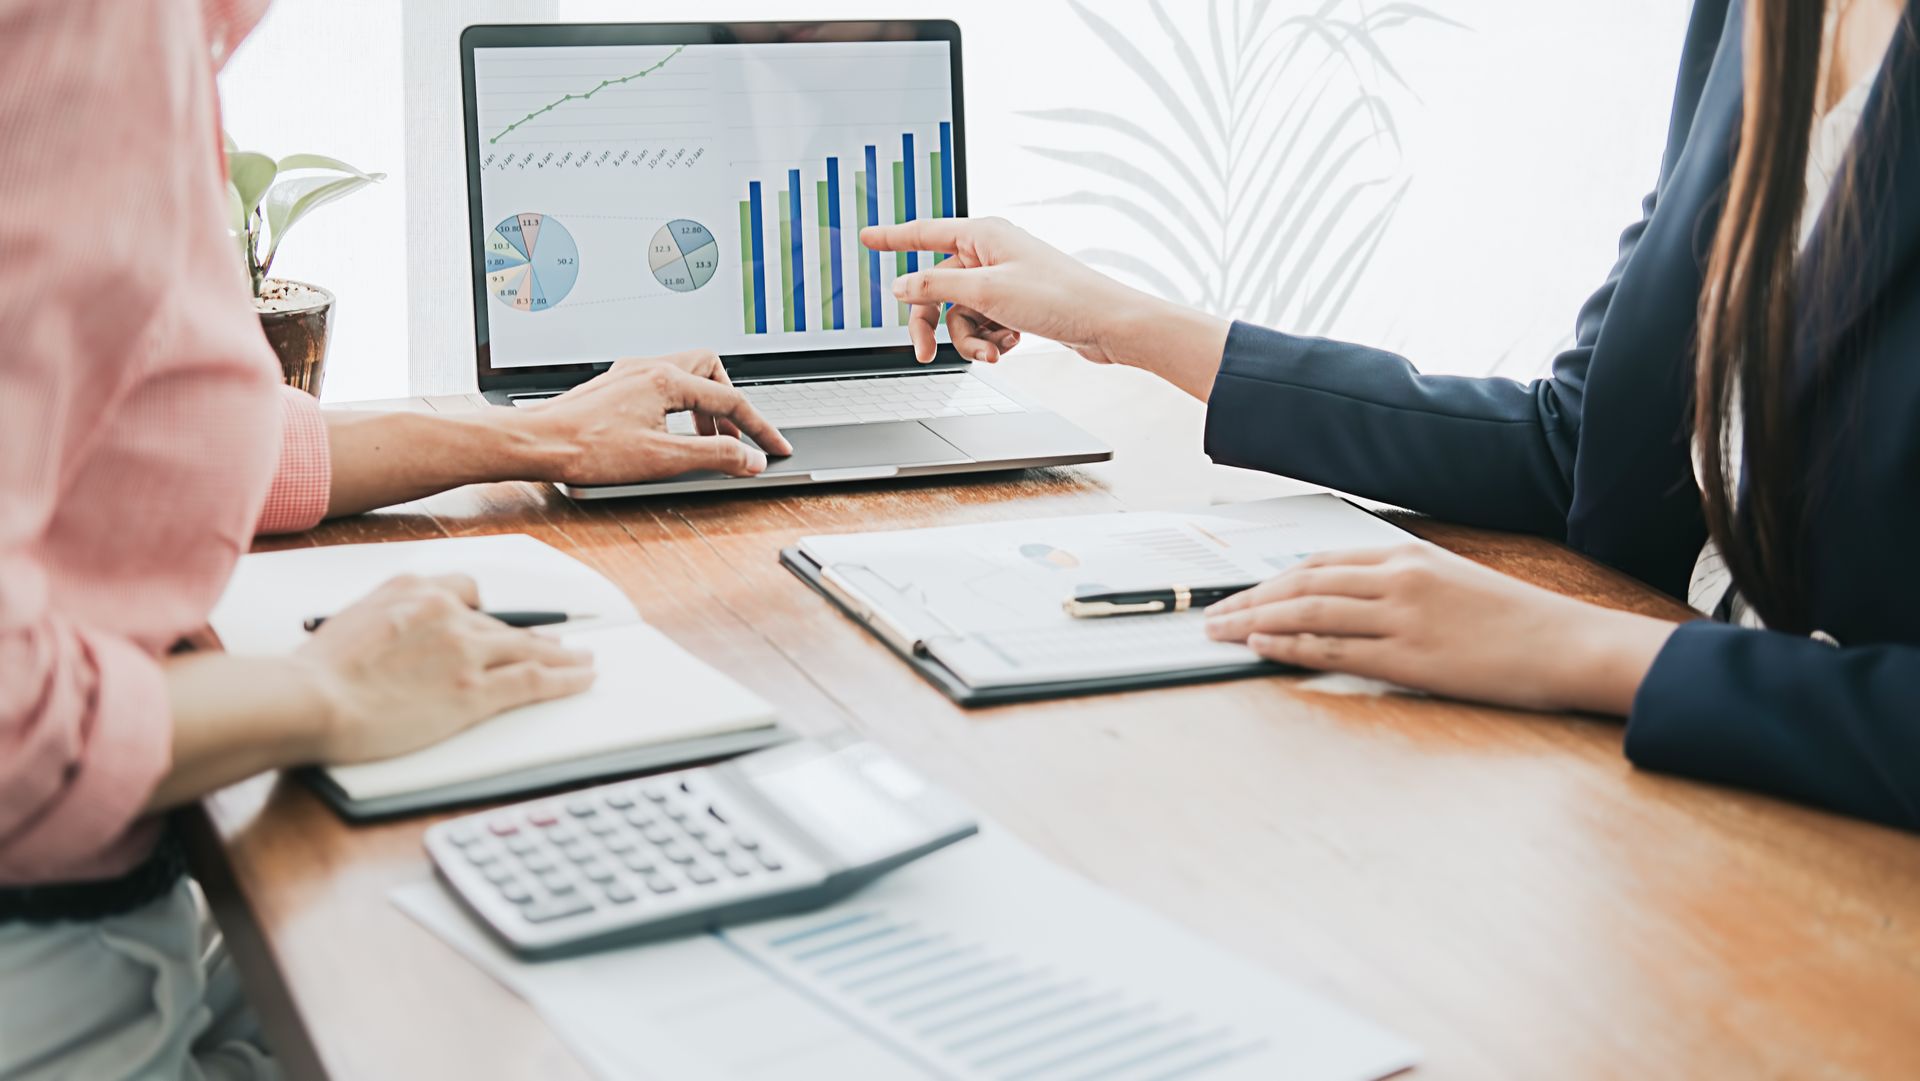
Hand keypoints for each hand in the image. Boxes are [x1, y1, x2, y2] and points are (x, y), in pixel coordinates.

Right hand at [294, 573, 595, 762]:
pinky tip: (581, 678)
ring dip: (563, 655)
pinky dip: (565, 678)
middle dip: (533, 636)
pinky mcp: (474, 690)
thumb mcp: (350, 620)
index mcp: (412, 588)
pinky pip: (534, 678)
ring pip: (529, 647)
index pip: (466, 590)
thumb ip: (387, 618)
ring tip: (583, 661)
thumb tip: (400, 633)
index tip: (502, 620)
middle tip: (557, 643)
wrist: (311, 699)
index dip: (489, 610)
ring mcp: (464, 650)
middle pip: (503, 623)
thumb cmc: (316, 674)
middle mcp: (445, 611)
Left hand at [513, 352, 792, 484]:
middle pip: (710, 370)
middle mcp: (648, 367)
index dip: (760, 429)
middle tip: (737, 437)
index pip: (730, 401)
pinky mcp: (615, 386)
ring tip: (707, 441)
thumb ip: (715, 456)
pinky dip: (680, 408)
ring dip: (705, 407)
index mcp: (666, 379)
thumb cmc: (588, 448)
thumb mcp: (663, 459)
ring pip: (686, 376)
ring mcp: (630, 374)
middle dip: (731, 403)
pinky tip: (672, 433)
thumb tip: (750, 458)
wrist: (537, 444)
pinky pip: (663, 386)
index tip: (776, 449)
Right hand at [860, 217, 1141, 364]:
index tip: (866, 238)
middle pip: (938, 288)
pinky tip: (1011, 344)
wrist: (1107, 325)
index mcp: (983, 234)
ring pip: (962, 314)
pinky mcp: (1017, 305)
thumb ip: (936, 286)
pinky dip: (992, 339)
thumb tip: (900, 285)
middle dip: (935, 324)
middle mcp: (992, 253)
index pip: (924, 233)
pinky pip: (984, 324)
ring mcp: (1005, 280)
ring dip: (971, 338)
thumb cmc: (1059, 297)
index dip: (892, 238)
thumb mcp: (987, 292)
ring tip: (994, 350)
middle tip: (925, 352)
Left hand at [1202, 544, 1678, 714]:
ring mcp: (1401, 617)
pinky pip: (1335, 650)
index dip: (1273, 578)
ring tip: (1221, 632)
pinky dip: (1291, 645)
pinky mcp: (1409, 657)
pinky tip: (1262, 647)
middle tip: (1212, 614)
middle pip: (1302, 583)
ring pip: (1308, 612)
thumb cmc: (1516, 621)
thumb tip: (1352, 598)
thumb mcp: (1454, 582)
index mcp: (1408, 556)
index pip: (1321, 563)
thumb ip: (1401, 584)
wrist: (1569, 643)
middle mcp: (1398, 579)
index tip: (1242, 593)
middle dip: (1250, 598)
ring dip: (1256, 621)